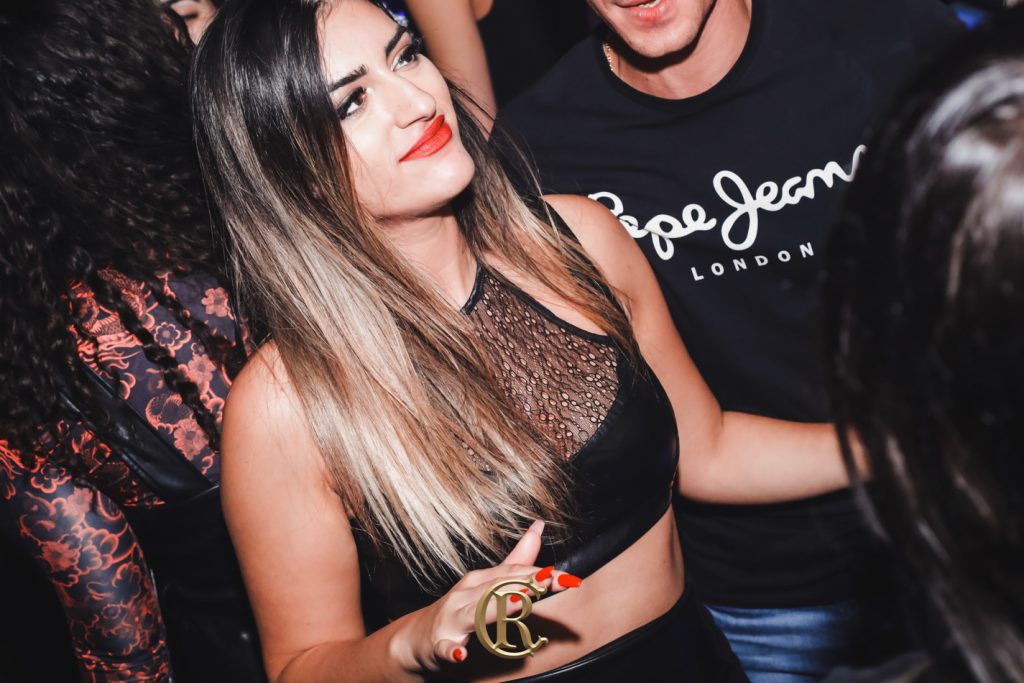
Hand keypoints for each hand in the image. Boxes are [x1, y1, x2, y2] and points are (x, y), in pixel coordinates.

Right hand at [394, 520, 582, 671]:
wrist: (414, 640)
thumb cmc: (457, 611)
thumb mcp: (486, 585)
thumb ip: (515, 561)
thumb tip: (539, 528)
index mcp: (480, 581)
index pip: (515, 573)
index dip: (542, 574)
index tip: (569, 578)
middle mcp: (466, 595)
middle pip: (500, 587)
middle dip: (528, 583)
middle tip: (553, 580)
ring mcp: (451, 619)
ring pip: (475, 612)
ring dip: (497, 607)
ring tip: (519, 602)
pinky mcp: (438, 645)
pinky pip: (445, 648)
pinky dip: (451, 650)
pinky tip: (460, 654)